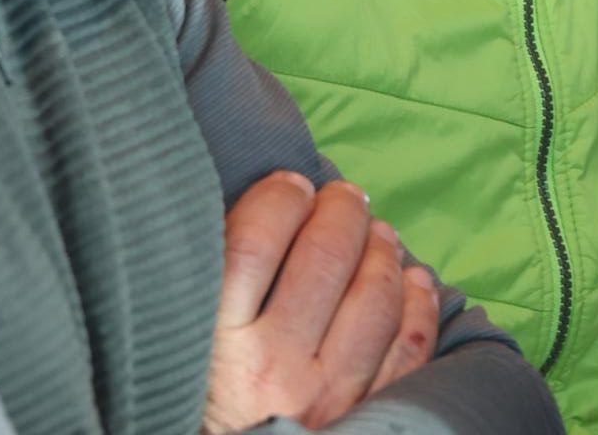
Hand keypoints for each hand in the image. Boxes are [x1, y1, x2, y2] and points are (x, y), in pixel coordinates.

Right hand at [201, 172, 439, 432]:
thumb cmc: (196, 401)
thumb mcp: (181, 341)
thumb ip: (209, 282)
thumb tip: (266, 206)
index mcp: (213, 345)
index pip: (255, 240)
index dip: (281, 197)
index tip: (290, 186)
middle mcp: (270, 372)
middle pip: (324, 258)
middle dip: (341, 210)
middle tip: (343, 196)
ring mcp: (325, 400)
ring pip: (373, 298)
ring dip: (381, 251)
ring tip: (376, 232)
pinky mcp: (364, 422)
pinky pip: (407, 350)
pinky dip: (417, 305)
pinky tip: (413, 278)